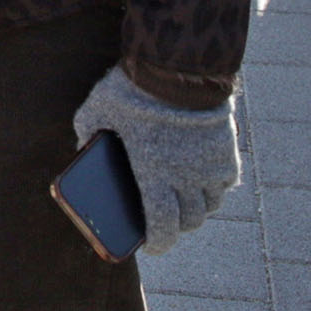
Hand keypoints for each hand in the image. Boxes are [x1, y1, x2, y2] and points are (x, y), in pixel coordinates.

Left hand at [72, 66, 239, 255]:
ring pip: (210, 204)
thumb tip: (84, 149)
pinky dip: (215, 186)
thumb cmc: (130, 89)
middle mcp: (186, 177)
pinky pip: (226, 181)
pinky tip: (203, 178)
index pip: (162, 227)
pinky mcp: (226, 149)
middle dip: (176, 227)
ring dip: (197, 209)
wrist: (176, 63)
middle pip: (189, 220)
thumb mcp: (96, 111)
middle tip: (165, 221)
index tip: (151, 247)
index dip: (158, 244)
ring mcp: (210, 164)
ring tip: (183, 201)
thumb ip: (88, 135)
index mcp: (153, 175)